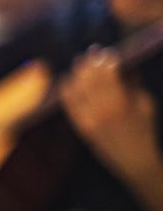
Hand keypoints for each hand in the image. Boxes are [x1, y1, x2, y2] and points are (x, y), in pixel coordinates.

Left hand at [60, 45, 161, 183]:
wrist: (133, 158)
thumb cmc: (143, 128)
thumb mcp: (145, 104)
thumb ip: (133, 83)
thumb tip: (122, 63)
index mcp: (121, 102)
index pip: (109, 74)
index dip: (107, 60)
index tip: (107, 52)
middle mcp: (102, 110)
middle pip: (91, 78)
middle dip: (91, 63)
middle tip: (91, 52)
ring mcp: (89, 119)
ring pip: (77, 89)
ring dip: (78, 74)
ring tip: (81, 63)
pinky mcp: (81, 126)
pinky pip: (69, 104)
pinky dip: (67, 90)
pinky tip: (67, 80)